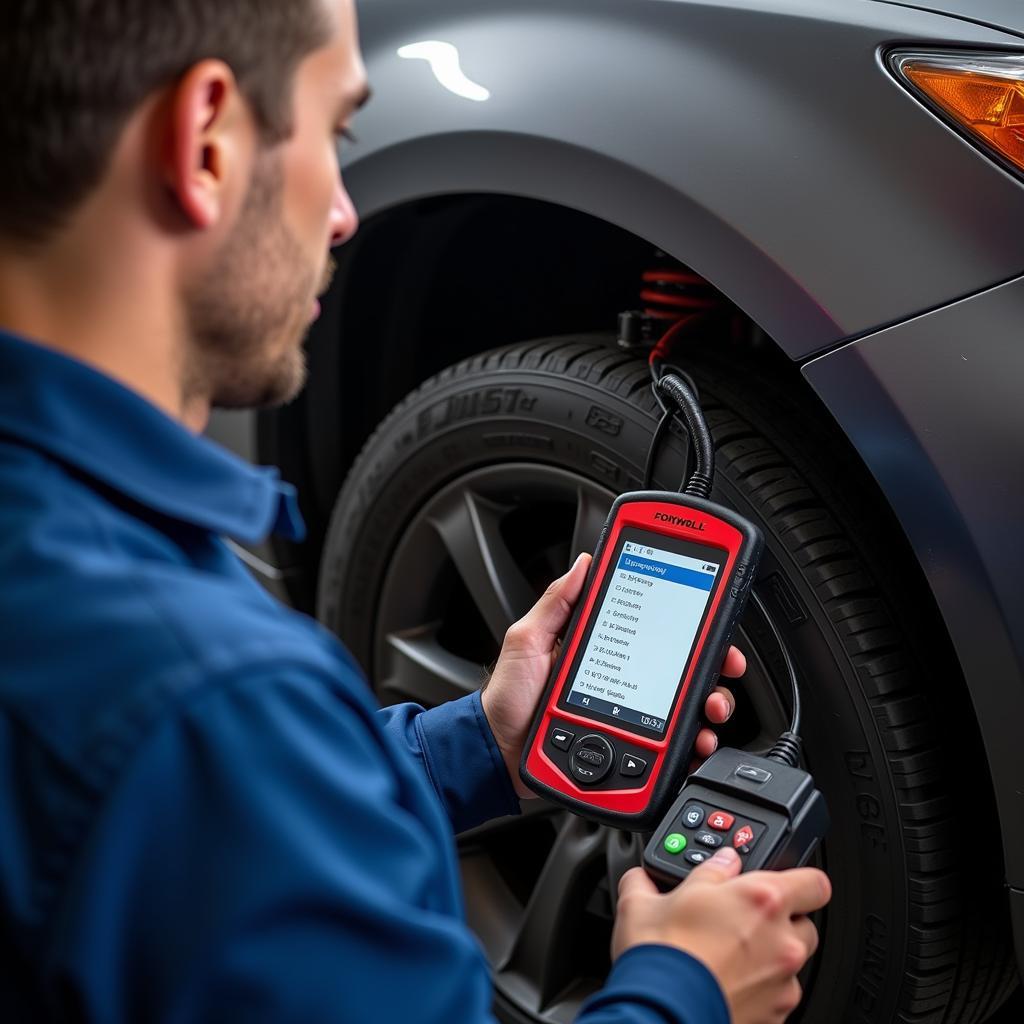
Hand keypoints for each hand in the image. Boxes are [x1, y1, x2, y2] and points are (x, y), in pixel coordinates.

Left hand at [480, 553, 745, 798]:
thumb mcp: (526, 640)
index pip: (654, 630)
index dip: (687, 621)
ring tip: (710, 710)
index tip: (711, 613)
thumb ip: (556, 603)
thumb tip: (585, 563)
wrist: (497, 755)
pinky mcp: (630, 750)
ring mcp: (629, 716)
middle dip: (714, 666)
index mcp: (604, 650)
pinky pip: (670, 749)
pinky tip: (696, 743)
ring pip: (685, 709)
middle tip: (724, 667)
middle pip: (682, 670)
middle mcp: (624, 681)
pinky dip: (691, 746)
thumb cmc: (508, 700)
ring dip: (710, 705)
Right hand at [614, 850, 830, 1023]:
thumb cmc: (662, 955)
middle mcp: (783, 941)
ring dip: (770, 956)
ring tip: (730, 956)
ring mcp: (782, 982)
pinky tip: (726, 982)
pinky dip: (759, 989)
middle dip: (780, 920)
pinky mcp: (775, 1016)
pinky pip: (777, 995)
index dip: (801, 881)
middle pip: (805, 924)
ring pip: (791, 962)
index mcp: (763, 899)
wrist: (658, 1012)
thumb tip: (715, 861)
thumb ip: (700, 871)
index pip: (814, 882)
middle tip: (743, 920)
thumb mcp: (663, 894)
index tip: (782, 883)